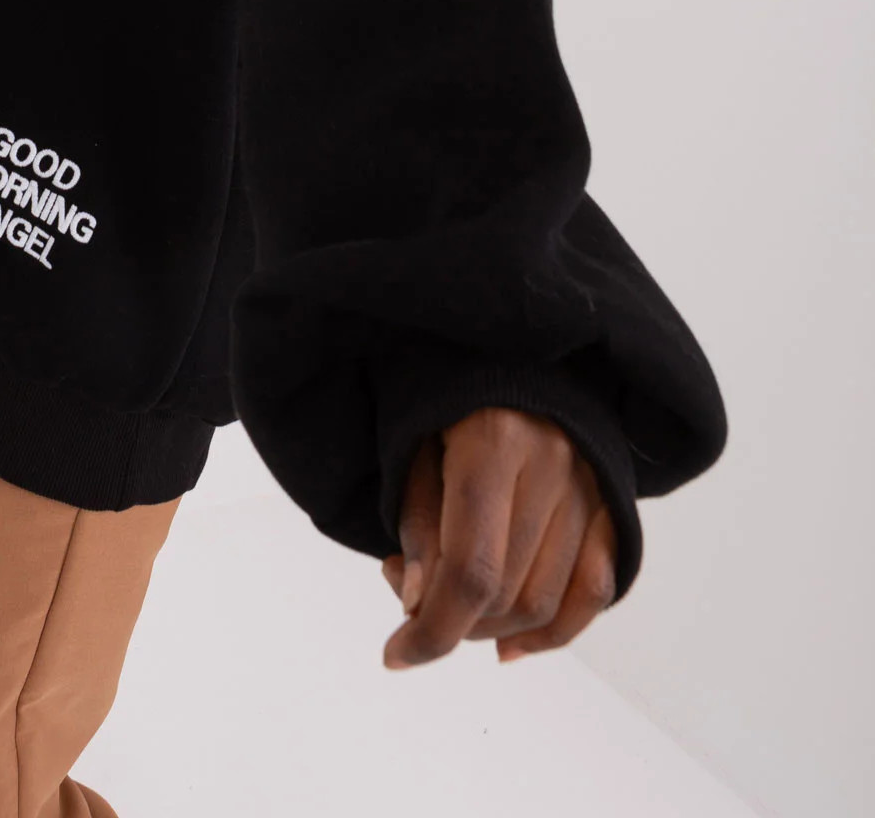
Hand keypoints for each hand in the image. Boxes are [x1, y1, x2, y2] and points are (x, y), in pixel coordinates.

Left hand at [379, 407, 618, 669]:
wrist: (514, 349)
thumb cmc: (449, 395)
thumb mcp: (415, 444)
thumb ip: (418, 524)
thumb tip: (417, 604)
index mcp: (496, 441)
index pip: (472, 569)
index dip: (432, 629)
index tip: (394, 655)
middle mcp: (554, 465)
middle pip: (507, 592)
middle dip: (450, 622)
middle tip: (410, 599)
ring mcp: (590, 486)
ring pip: (544, 601)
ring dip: (490, 628)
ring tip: (448, 603)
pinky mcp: (611, 504)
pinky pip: (592, 592)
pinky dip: (551, 633)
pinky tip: (507, 646)